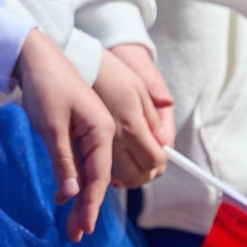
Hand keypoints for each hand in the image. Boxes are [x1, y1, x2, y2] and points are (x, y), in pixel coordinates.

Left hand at [13, 27, 113, 240]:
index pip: (99, 175)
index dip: (93, 203)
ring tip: (71, 225)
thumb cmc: (45, 87)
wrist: (35, 57)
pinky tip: (64, 198)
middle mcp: (103, 133)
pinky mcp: (78, 131)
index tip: (86, 228)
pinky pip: (80, 162)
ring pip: (90, 172)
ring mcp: (91, 132)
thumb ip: (62, 161)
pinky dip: (73, 180)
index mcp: (102, 130)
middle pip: (98, 178)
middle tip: (76, 235)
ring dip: (80, 198)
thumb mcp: (51, 127)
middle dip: (87, 207)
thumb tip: (71, 194)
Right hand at [92, 40, 173, 186]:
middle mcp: (115, 142)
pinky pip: (106, 171)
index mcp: (131, 126)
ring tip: (138, 159)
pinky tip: (120, 157)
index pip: (154, 160)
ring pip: (121, 179)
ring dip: (134, 175)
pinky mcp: (85, 148)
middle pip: (138, 177)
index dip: (162, 160)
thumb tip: (163, 141)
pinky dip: (117, 171)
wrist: (82, 66)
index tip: (163, 153)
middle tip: (152, 160)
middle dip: (149, 173)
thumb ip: (154, 117)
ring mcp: (99, 146)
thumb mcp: (141, 88)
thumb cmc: (114, 74)